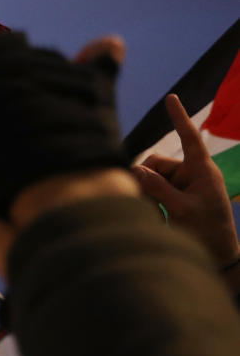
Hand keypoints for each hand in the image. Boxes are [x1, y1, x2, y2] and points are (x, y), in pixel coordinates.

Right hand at [133, 94, 239, 267]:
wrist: (220, 257)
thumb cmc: (208, 232)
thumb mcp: (182, 210)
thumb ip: (157, 188)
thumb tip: (135, 169)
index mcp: (201, 171)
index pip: (189, 137)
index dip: (179, 117)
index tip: (171, 98)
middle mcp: (192, 176)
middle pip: (157, 163)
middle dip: (145, 177)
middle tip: (137, 197)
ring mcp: (184, 188)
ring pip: (152, 178)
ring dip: (146, 192)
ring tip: (150, 213)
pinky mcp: (177, 201)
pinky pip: (154, 192)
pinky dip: (149, 201)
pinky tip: (154, 216)